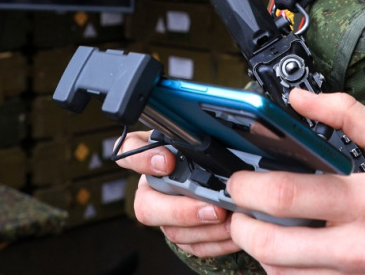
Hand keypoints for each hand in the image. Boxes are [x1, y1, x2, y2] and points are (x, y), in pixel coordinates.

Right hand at [114, 129, 240, 257]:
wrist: (224, 174)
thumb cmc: (213, 148)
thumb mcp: (209, 132)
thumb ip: (206, 127)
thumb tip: (230, 120)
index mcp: (154, 153)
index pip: (131, 151)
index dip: (143, 158)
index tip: (167, 161)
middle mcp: (153, 185)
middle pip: (147, 205)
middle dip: (181, 210)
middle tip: (213, 208)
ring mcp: (165, 212)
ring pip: (171, 230)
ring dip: (204, 229)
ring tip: (230, 220)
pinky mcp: (180, 232)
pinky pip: (190, 245)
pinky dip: (213, 242)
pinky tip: (233, 233)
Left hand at [226, 89, 364, 274]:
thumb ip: (344, 114)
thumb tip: (299, 100)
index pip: (286, 197)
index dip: (247, 189)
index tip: (238, 181)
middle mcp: (359, 246)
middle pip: (272, 247)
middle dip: (243, 228)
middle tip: (240, 211)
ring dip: (262, 254)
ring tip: (265, 230)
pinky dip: (286, 273)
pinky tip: (291, 253)